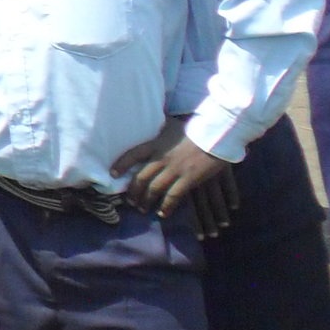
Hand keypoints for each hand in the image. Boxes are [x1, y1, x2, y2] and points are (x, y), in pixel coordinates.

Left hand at [112, 118, 237, 223]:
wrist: (217, 135)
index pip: (132, 154)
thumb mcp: (173, 125)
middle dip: (133, 191)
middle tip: (130, 201)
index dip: (121, 164)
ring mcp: (174, 169)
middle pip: (140, 177)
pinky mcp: (188, 179)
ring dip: (146, 201)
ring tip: (142, 209)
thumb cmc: (196, 129)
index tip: (112, 174)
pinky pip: (173, 196)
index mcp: (156, 144)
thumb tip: (158, 117)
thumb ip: (163, 125)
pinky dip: (166, 206)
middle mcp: (161, 158)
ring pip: (154, 189)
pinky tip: (162, 213)